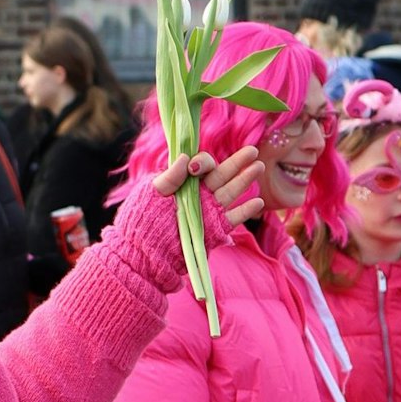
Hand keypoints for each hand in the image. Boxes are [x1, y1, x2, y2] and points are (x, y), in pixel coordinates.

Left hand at [149, 146, 265, 226]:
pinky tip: (258, 202)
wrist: (144, 250)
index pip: (201, 166)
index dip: (203, 162)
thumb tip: (186, 157)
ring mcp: (209, 210)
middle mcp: (200, 194)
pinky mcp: (215, 228)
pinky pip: (233, 218)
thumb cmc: (143, 220)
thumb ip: (169, 177)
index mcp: (185, 182)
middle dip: (237, 162)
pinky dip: (245, 211)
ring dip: (244, 180)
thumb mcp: (151, 194)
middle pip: (222, 174)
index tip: (195, 168)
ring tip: (258, 166)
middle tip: (252, 150)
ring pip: (230, 192)